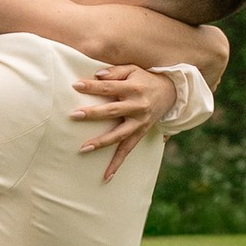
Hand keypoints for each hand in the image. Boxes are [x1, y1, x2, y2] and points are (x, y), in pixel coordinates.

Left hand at [71, 64, 168, 178]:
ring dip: (101, 142)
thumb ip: (115, 71)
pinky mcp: (141, 133)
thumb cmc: (146, 79)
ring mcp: (140, 122)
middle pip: (112, 111)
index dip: (92, 86)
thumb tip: (96, 75)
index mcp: (134, 89)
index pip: (109, 87)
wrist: (171, 92)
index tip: (75, 85)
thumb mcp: (133, 69)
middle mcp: (137, 107)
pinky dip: (117, 163)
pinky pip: (128, 150)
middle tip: (74, 115)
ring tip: (84, 148)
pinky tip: (106, 176)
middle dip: (93, 114)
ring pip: (119, 135)